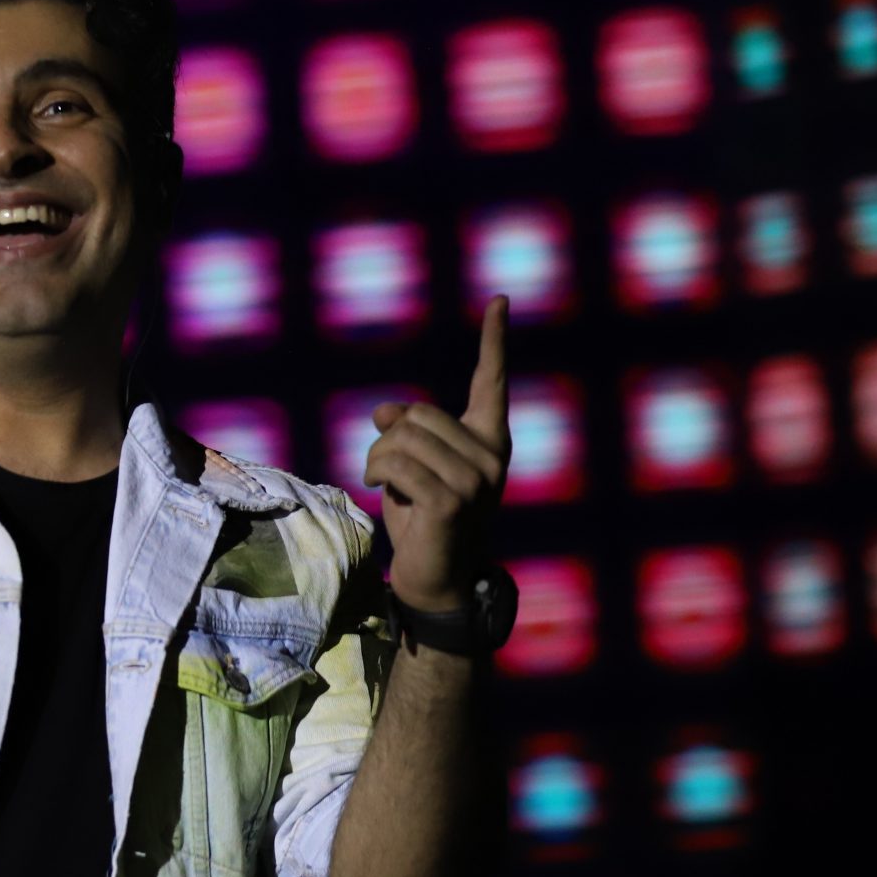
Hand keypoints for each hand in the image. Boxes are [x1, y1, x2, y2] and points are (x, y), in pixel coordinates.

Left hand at [363, 296, 509, 612]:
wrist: (434, 576)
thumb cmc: (422, 518)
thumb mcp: (411, 464)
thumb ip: (405, 431)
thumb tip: (384, 409)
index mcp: (489, 441)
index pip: (492, 382)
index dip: (494, 340)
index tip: (500, 300)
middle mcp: (491, 456)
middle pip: (418, 414)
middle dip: (389, 437)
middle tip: (390, 471)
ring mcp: (476, 480)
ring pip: (401, 438)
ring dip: (377, 459)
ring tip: (387, 485)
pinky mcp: (451, 501)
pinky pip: (395, 464)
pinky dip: (377, 474)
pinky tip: (383, 493)